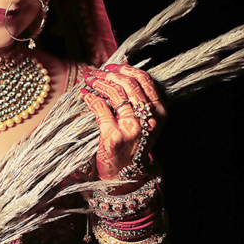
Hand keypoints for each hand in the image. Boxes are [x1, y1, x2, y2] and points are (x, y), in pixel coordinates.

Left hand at [80, 64, 166, 180]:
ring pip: (115, 93)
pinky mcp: (113, 136)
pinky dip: (91, 97)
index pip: (145, 81)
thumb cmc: (132, 147)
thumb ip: (138, 101)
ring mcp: (131, 128)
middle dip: (110, 74)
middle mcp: (148, 119)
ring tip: (89, 80)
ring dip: (99, 82)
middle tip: (96, 72)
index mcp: (159, 113)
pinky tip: (84, 94)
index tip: (113, 66)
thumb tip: (122, 70)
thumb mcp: (144, 124)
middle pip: (129, 84)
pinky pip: (100, 108)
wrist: (125, 177)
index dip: (127, 69)